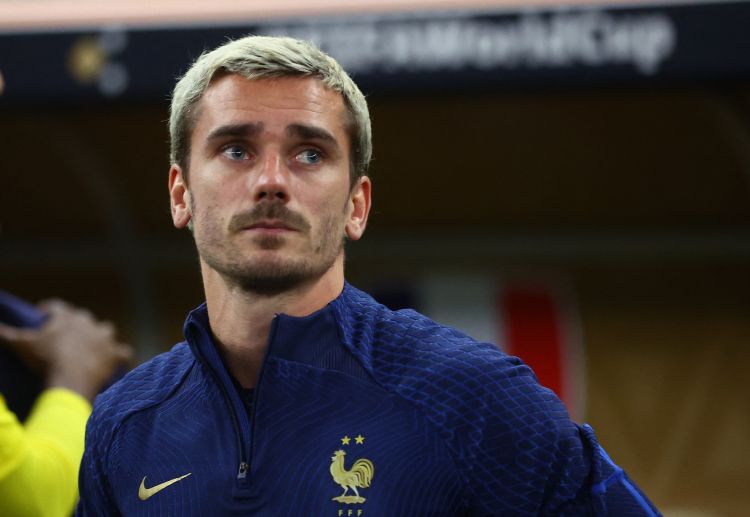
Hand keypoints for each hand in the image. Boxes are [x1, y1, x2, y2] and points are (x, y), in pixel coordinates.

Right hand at [0, 299, 131, 401]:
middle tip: (66, 335)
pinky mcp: (115, 353)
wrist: (71, 376)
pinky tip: (118, 360)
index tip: (42, 314)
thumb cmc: (46, 358)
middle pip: (83, 318)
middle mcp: (88, 323)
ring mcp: (104, 338)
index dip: (48, 310)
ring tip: (94, 345)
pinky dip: (120, 356)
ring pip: (106, 330)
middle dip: (76, 324)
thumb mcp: (22, 345)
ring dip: (101, 336)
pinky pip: (124, 352)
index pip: (56, 307)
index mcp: (66, 317)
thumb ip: (7, 334)